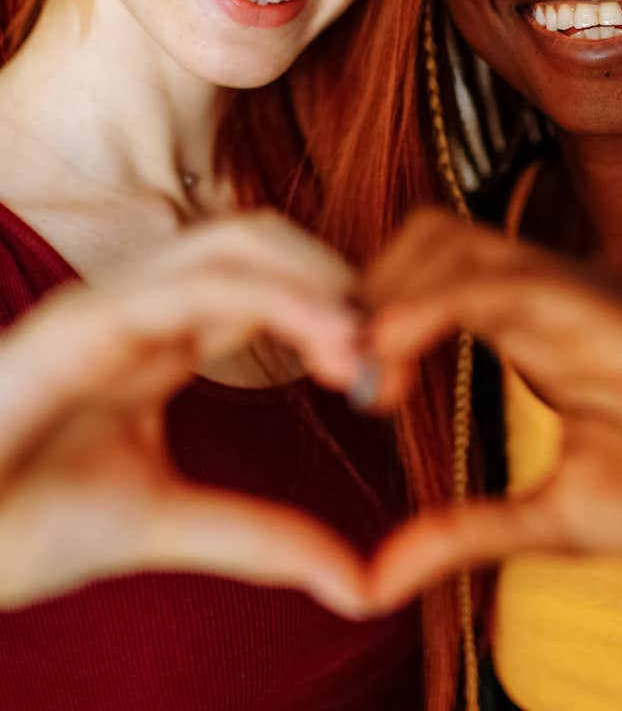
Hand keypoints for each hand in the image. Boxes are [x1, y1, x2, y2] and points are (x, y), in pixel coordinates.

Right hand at [0, 212, 368, 614]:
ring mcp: (108, 304)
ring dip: (315, 281)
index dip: (332, 306)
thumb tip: (359, 580)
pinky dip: (274, 299)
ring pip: (236, 243)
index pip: (264, 279)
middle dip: (335, 276)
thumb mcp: (164, 524)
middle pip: (260, 239)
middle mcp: (139, 304)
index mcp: (159, 334)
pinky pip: (191, 284)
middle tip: (387, 347)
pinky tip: (328, 342)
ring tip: (362, 347)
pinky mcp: (80, 325)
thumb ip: (260, 536)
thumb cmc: (19, 525)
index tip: (381, 367)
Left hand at [362, 209, 621, 615]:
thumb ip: (463, 532)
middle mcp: (550, 295)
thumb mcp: (549, 521)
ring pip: (455, 245)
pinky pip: (505, 281)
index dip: (371, 309)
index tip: (330, 373)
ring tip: (356, 364)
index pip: (428, 275)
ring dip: (389, 292)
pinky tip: (390, 351)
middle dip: (367, 287)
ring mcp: (579, 293)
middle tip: (330, 363)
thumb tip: (374, 578)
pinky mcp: (608, 309)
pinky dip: (433, 304)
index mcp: (534, 329)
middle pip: (428, 238)